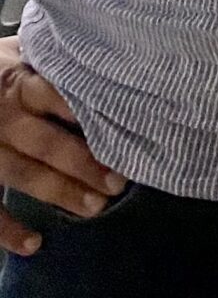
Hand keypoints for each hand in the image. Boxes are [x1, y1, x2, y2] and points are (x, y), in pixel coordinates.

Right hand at [0, 41, 123, 254]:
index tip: (125, 131)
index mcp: (15, 81)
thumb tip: (107, 65)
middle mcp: (0, 116)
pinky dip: (7, 229)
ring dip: (58, 192)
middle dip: (83, 164)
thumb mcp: (18, 53)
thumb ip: (49, 63)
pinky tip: (34, 244)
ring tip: (94, 207)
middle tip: (118, 182)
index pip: (56, 96)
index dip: (87, 116)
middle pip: (45, 141)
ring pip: (21, 174)